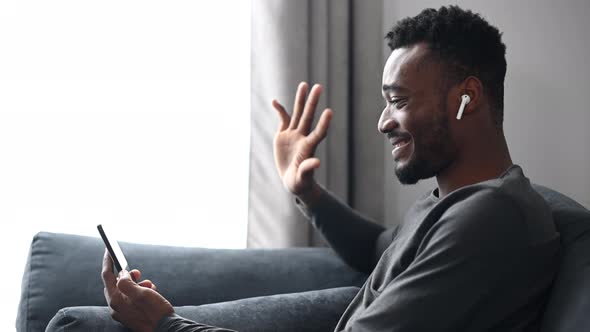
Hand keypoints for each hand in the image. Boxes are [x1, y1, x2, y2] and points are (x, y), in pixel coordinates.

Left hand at [101, 250, 173, 331]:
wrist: (166, 329)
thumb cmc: (156, 313)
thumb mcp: (143, 294)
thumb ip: (128, 282)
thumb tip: (121, 274)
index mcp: (116, 301)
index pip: (107, 276)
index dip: (108, 262)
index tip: (108, 250)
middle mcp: (116, 307)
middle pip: (116, 283)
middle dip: (127, 276)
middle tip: (138, 273)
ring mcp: (123, 311)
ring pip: (125, 290)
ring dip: (137, 284)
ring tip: (149, 286)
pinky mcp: (131, 313)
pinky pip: (132, 298)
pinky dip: (141, 292)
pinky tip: (151, 293)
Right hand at [272, 82, 332, 198]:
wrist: (291, 180)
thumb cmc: (299, 182)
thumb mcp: (302, 179)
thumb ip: (308, 169)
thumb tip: (317, 162)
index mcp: (308, 147)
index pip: (318, 132)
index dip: (323, 123)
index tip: (329, 111)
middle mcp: (302, 137)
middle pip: (308, 117)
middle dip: (312, 102)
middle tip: (319, 86)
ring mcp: (293, 135)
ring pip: (297, 113)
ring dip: (300, 99)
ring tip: (304, 84)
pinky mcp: (283, 135)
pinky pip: (283, 119)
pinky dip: (279, 110)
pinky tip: (275, 102)